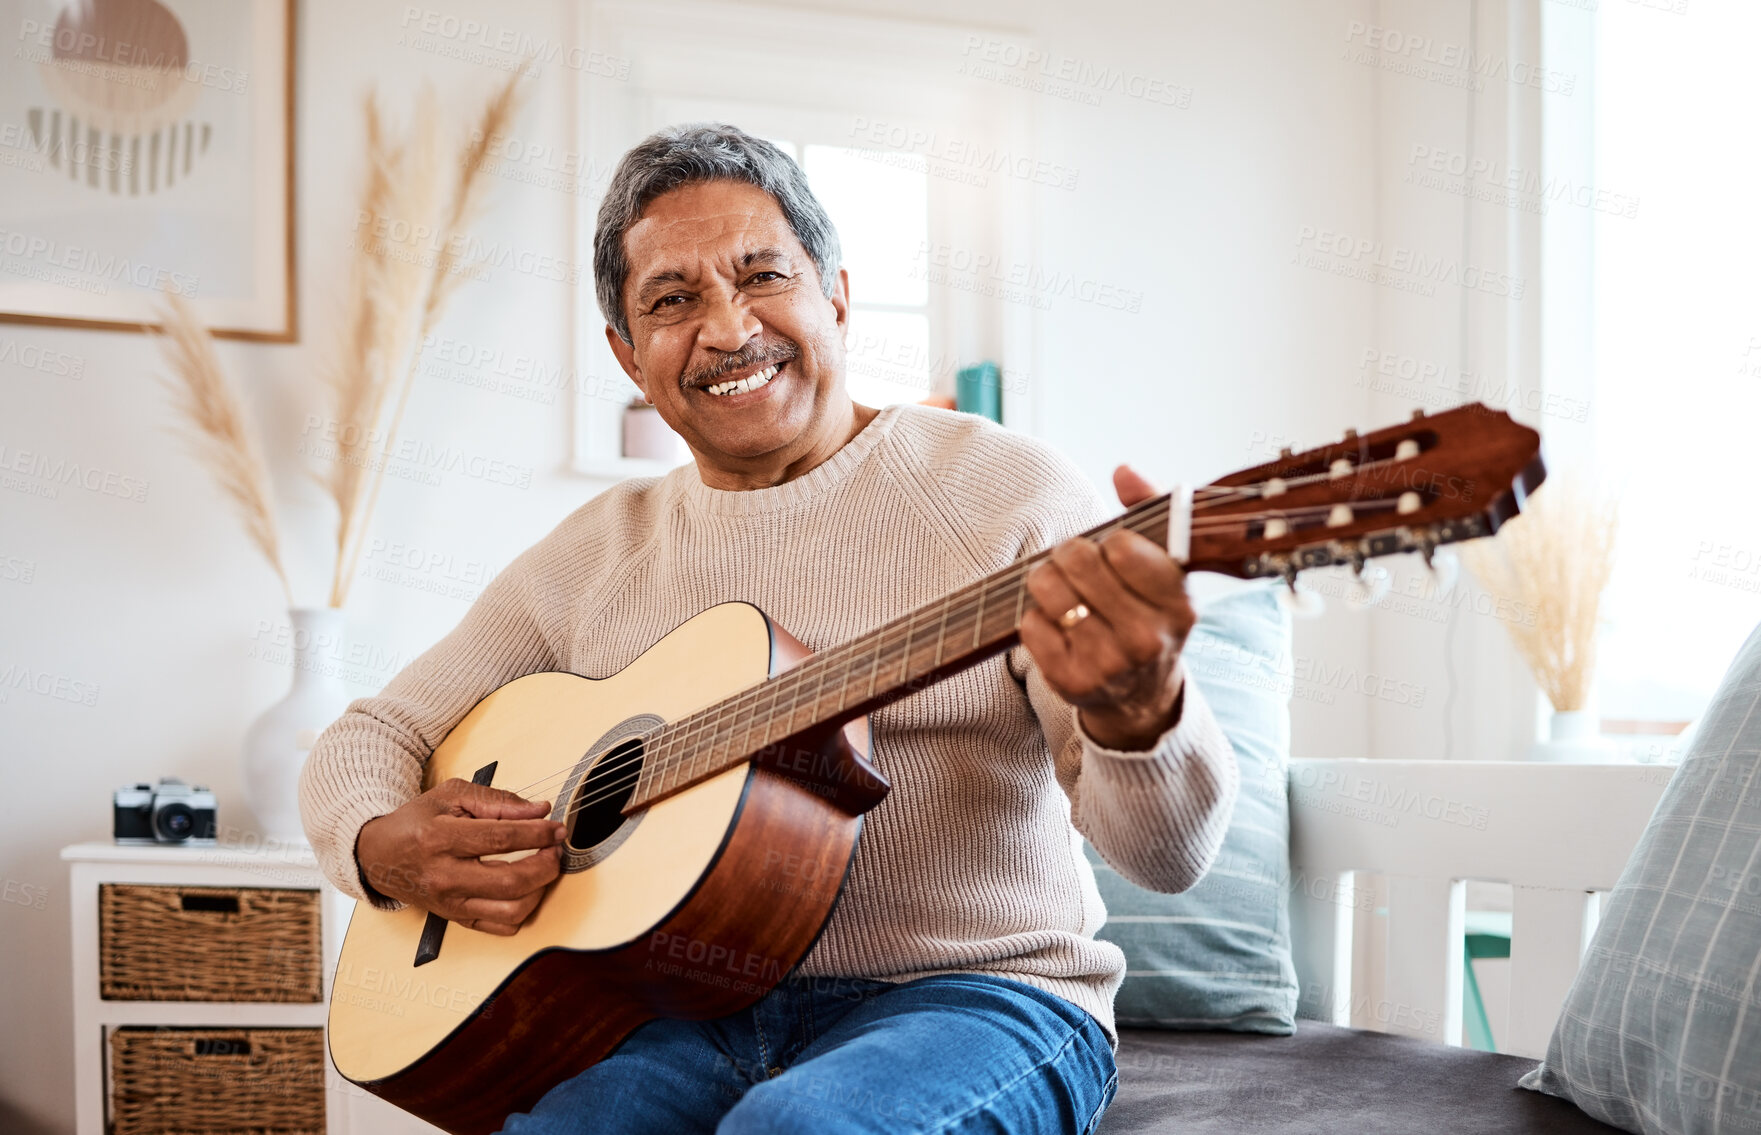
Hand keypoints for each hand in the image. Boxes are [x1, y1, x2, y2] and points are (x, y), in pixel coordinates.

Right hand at [354, 778, 565, 935]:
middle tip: (555, 849)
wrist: (379, 856)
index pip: (501, 839)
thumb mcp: (451, 795)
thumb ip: (498, 801)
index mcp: (440, 839)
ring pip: (510, 911)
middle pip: (511, 882)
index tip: (557, 828)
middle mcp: (444, 877)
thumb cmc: (416, 822)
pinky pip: (500, 927)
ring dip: (539, 889)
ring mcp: (450, 904)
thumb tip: (539, 811)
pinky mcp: (455, 919)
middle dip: (546, 865)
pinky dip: (522, 910)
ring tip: (543, 867)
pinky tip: (526, 888)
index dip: (538, 834)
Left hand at [1021, 464, 1194, 750]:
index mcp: (1177, 605)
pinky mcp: (1071, 682)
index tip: (1113, 556)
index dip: (1109, 543)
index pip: (1121, 546)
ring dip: (1046, 583)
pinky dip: (1035, 618)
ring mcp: (1108, 664)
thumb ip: (1149, 513)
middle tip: (1076, 569)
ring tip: (1063, 594)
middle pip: (1077, 560)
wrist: (1140, 699)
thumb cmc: (1146, 618)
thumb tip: (1124, 470)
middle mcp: (1146, 639)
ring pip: (1048, 589)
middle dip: (1069, 556)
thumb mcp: (1163, 571)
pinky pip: (1029, 623)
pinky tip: (1057, 628)